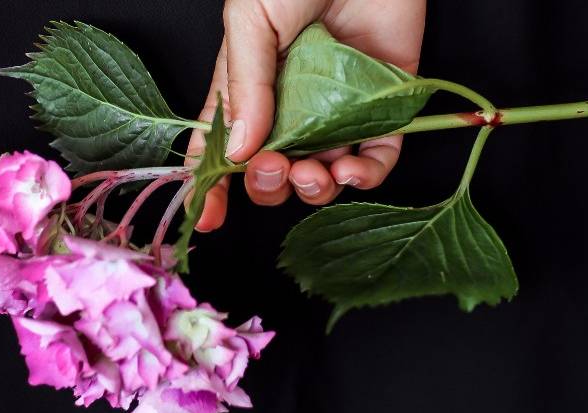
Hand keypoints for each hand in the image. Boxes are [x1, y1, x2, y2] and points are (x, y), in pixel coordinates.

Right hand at [187, 0, 425, 231]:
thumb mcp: (251, 21)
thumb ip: (244, 87)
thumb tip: (238, 151)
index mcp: (249, 91)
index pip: (223, 149)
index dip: (210, 187)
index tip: (206, 215)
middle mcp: (289, 110)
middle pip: (272, 173)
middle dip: (269, 186)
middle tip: (275, 166)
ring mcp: (334, 114)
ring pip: (321, 176)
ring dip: (314, 189)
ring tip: (314, 173)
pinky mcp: (381, 112)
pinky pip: (374, 160)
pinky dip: (365, 176)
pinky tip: (352, 170)